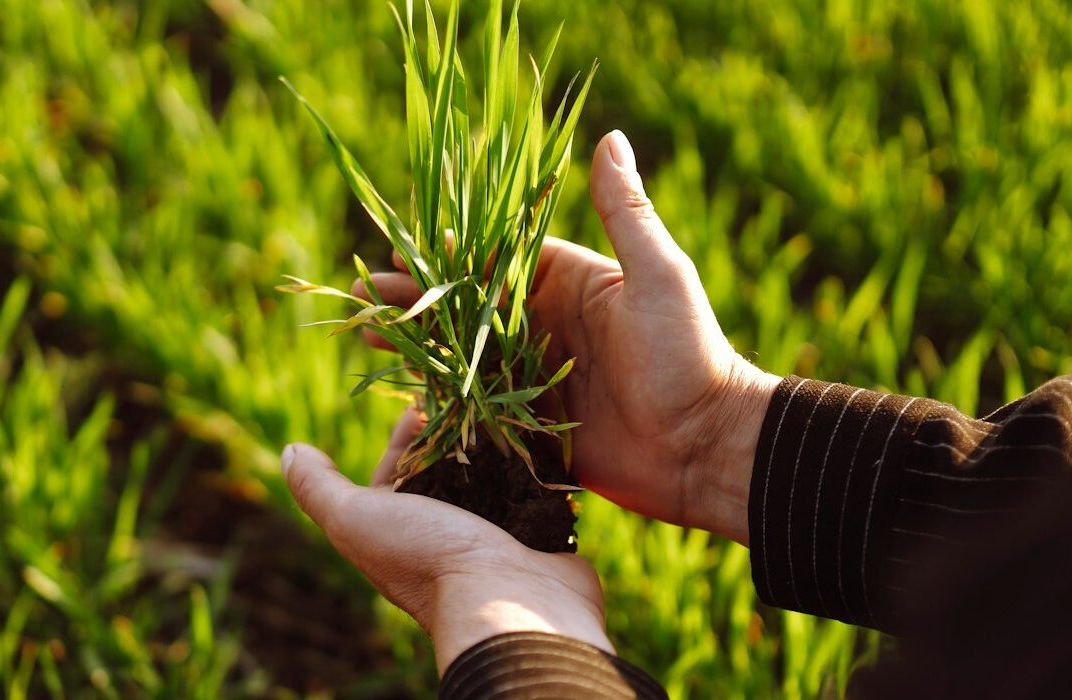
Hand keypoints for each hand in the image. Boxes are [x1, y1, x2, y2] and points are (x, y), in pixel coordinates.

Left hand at [282, 409, 610, 672]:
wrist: (510, 602)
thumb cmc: (426, 557)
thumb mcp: (355, 519)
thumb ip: (319, 488)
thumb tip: (292, 452)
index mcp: (398, 533)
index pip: (394, 472)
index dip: (404, 436)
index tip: (422, 401)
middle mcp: (443, 537)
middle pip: (445, 472)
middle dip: (452, 433)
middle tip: (468, 396)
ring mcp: (492, 538)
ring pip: (491, 478)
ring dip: (495, 443)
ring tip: (503, 406)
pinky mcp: (536, 534)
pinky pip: (533, 489)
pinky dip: (533, 463)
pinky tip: (538, 435)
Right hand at [354, 130, 778, 543]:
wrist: (707, 449)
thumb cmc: (690, 355)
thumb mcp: (658, 276)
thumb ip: (627, 212)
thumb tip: (611, 138)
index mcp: (571, 284)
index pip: (498, 258)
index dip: (451, 252)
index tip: (403, 244)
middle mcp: (547, 326)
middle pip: (467, 305)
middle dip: (416, 296)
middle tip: (364, 290)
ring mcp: (537, 376)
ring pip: (462, 353)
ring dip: (415, 342)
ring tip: (364, 332)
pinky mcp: (534, 425)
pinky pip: (478, 406)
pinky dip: (439, 396)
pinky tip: (396, 388)